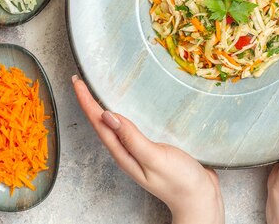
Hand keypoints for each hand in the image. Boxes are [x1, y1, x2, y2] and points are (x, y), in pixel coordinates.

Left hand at [72, 75, 223, 223]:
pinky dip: (123, 113)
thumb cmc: (179, 181)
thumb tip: (107, 116)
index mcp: (123, 153)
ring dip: (102, 106)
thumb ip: (131, 138)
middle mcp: (126, 150)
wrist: (200, 198)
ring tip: (94, 90)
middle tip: (80, 80)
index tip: (78, 82)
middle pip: (101, 123)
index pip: (98, 123)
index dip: (86, 101)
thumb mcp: (155, 158)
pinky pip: (130, 127)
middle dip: (89, 101)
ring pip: (114, 125)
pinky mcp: (150, 147)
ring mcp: (137, 150)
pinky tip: (125, 108)